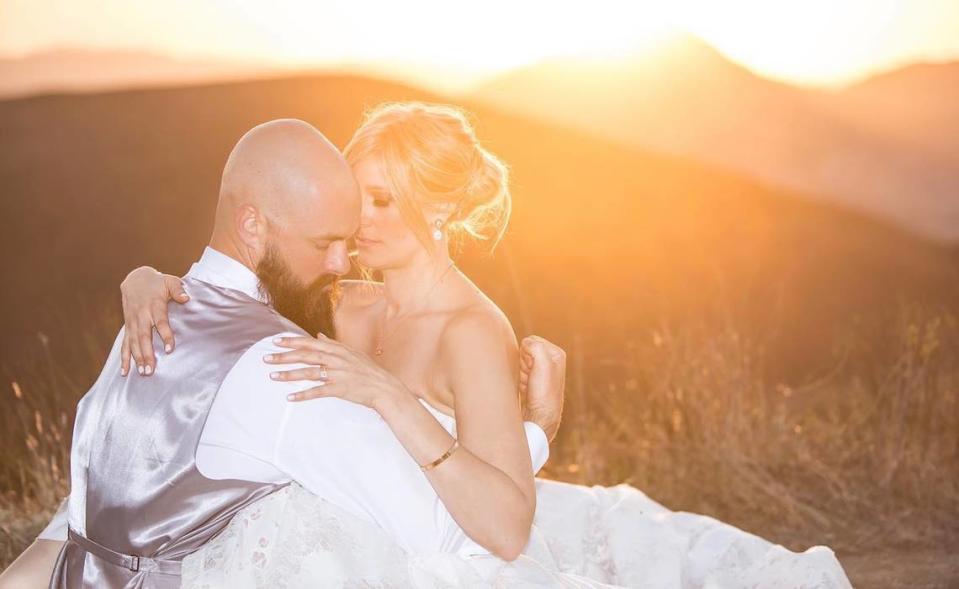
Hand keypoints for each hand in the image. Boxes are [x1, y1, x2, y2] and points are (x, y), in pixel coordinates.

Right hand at [119, 266, 188, 376]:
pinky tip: (124, 372)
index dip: (165, 335)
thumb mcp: (170, 281)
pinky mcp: (127, 327)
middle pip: (143, 337)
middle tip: (150, 370)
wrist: (135, 279)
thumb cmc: (157, 282)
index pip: (160, 322)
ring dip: (136, 359)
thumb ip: (178, 289)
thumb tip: (186, 298)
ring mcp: (132, 322)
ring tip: (142, 373)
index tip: (170, 349)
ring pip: (133, 343)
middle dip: (146, 354)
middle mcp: (141, 316)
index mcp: (154, 305)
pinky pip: (124, 344)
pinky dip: (124, 358)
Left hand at [265, 334, 409, 408]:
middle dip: (284, 356)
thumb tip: (318, 336)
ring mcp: (337, 374)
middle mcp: (336, 359)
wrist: (384, 387)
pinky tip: (290, 397)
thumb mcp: (352, 353)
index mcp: (338, 349)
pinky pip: (317, 392)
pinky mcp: (339, 389)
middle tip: (266, 358)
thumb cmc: (368, 370)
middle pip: (305, 356)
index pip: (310, 343)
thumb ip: (333, 344)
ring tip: (273, 376)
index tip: (276, 341)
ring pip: (308, 373)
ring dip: (289, 374)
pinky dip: (303, 394)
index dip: (292, 341)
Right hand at [519, 335, 565, 441]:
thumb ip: (535, 346)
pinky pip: (517, 371)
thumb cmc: (544, 394)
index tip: (533, 369)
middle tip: (529, 377)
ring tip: (527, 384)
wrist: (539, 419)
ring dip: (520, 371)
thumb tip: (526, 343)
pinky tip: (524, 387)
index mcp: (557, 354)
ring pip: (519, 360)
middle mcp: (550, 361)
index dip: (527, 353)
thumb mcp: (544, 365)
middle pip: (525, 350)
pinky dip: (517, 377)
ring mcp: (540, 370)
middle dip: (523, 361)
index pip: (532, 340)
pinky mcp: (531, 380)